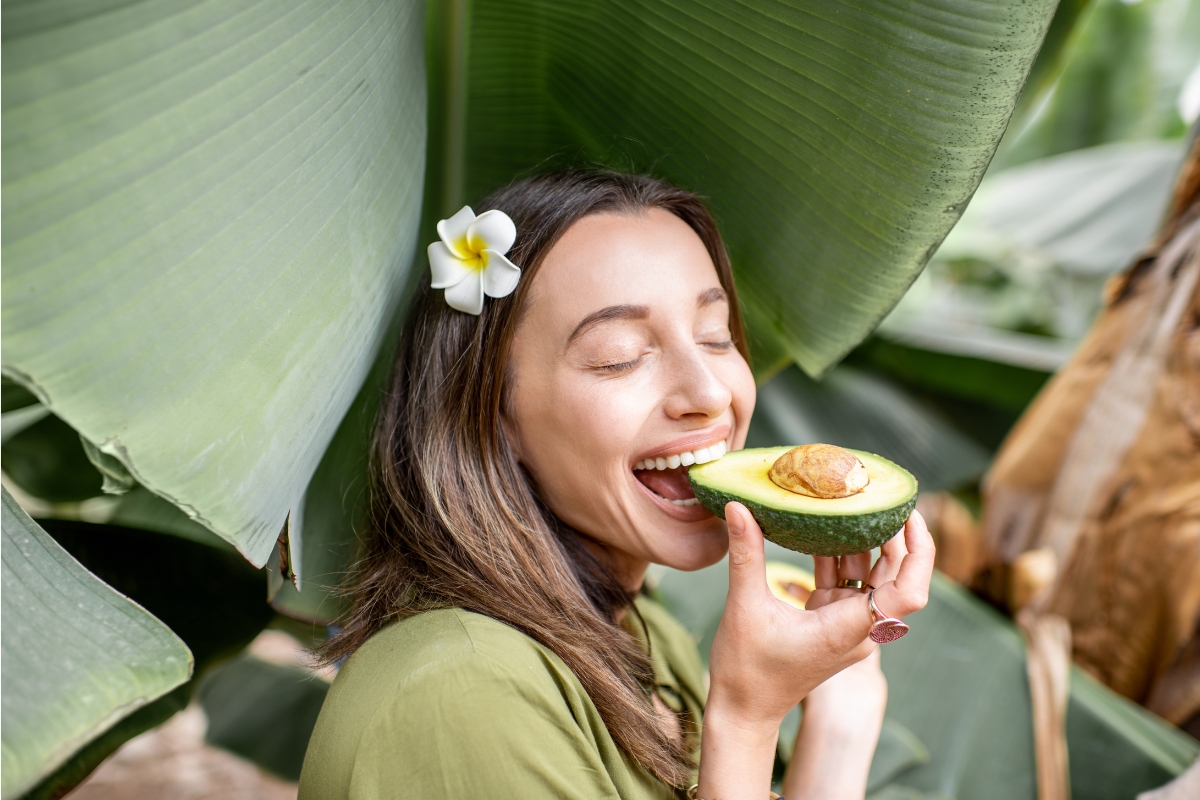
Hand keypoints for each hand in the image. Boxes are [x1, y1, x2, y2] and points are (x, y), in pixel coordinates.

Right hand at [698, 507, 933, 799]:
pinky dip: (839, 555)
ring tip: (856, 502)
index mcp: (849, 629)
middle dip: (895, 536)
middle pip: (896, 578)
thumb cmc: (747, 670)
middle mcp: (858, 629)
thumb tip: (738, 507)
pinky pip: (846, 582)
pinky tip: (827, 526)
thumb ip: (746, 554)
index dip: (919, 552)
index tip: (909, 515)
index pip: (908, 592)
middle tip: (881, 496)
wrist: (743, 710)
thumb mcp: (745, 606)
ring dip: (866, 542)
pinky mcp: (829, 622)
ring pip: (872, 578)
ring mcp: (845, 625)